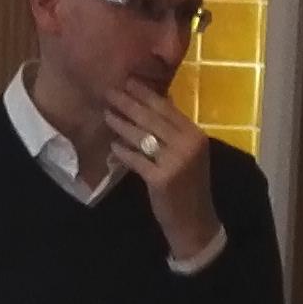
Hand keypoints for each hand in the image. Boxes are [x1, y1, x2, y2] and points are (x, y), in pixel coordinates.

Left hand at [101, 79, 221, 259]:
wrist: (195, 222)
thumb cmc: (189, 186)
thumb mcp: (189, 153)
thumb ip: (176, 129)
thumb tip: (161, 99)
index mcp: (195, 135)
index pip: (166, 108)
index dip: (145, 93)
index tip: (128, 81)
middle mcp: (188, 145)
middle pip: (152, 118)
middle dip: (128, 103)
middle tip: (109, 92)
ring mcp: (175, 162)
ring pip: (142, 137)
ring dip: (121, 124)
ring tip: (106, 114)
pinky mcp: (161, 179)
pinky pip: (136, 160)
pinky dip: (123, 152)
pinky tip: (113, 146)